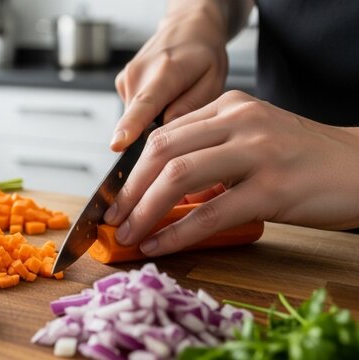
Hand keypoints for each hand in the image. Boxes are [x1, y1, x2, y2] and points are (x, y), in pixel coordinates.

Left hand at [103, 90, 358, 255]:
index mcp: (229, 107)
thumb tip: (163, 192)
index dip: (131, 171)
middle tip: (113, 218)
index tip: (116, 197)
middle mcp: (240, 121)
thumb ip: (210, 155)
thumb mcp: (253, 142)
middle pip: (162, 152)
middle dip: (129, 190)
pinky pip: (210, 213)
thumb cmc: (305, 160)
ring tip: (128, 235)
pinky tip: (159, 245)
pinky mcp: (273, 188)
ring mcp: (257, 152)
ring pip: (178, 178)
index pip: (163, 136)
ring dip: (144, 211)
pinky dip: (177, 232)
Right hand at [111, 3, 228, 151]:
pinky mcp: (122, 84)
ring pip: (136, 118)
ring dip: (154, 119)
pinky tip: (164, 95)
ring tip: (174, 97)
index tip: (116, 145)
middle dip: (157, 132)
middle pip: (140, 121)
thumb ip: (190, 108)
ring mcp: (126, 78)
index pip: (144, 104)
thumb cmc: (203, 55)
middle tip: (182, 115)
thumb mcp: (213, 80)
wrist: (187, 27)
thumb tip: (166, 133)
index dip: (130, 126)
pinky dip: (149, 111)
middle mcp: (139, 73)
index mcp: (166, 71)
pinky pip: (134, 111)